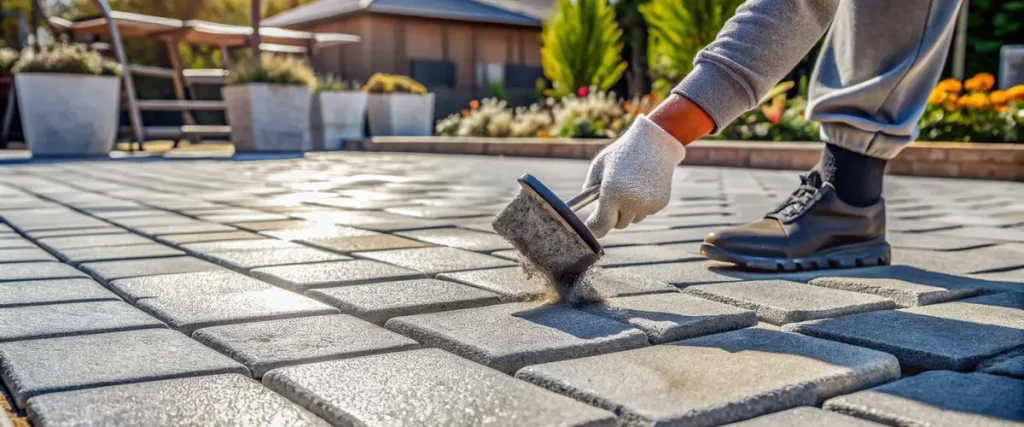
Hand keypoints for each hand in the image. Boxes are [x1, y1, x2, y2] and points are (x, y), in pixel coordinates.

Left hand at [583, 114, 686, 237]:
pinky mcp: (660, 203)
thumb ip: (589, 187)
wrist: (655, 142)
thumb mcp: (599, 165)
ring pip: (633, 219)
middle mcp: (631, 202)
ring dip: (629, 210)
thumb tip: (586, 206)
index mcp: (612, 193)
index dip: (595, 229)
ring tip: (630, 187)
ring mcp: (647, 204)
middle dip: (613, 215)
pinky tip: (644, 186)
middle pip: (617, 224)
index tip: (592, 227)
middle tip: (613, 198)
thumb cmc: (622, 152)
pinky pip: (646, 212)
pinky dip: (642, 205)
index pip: (601, 225)